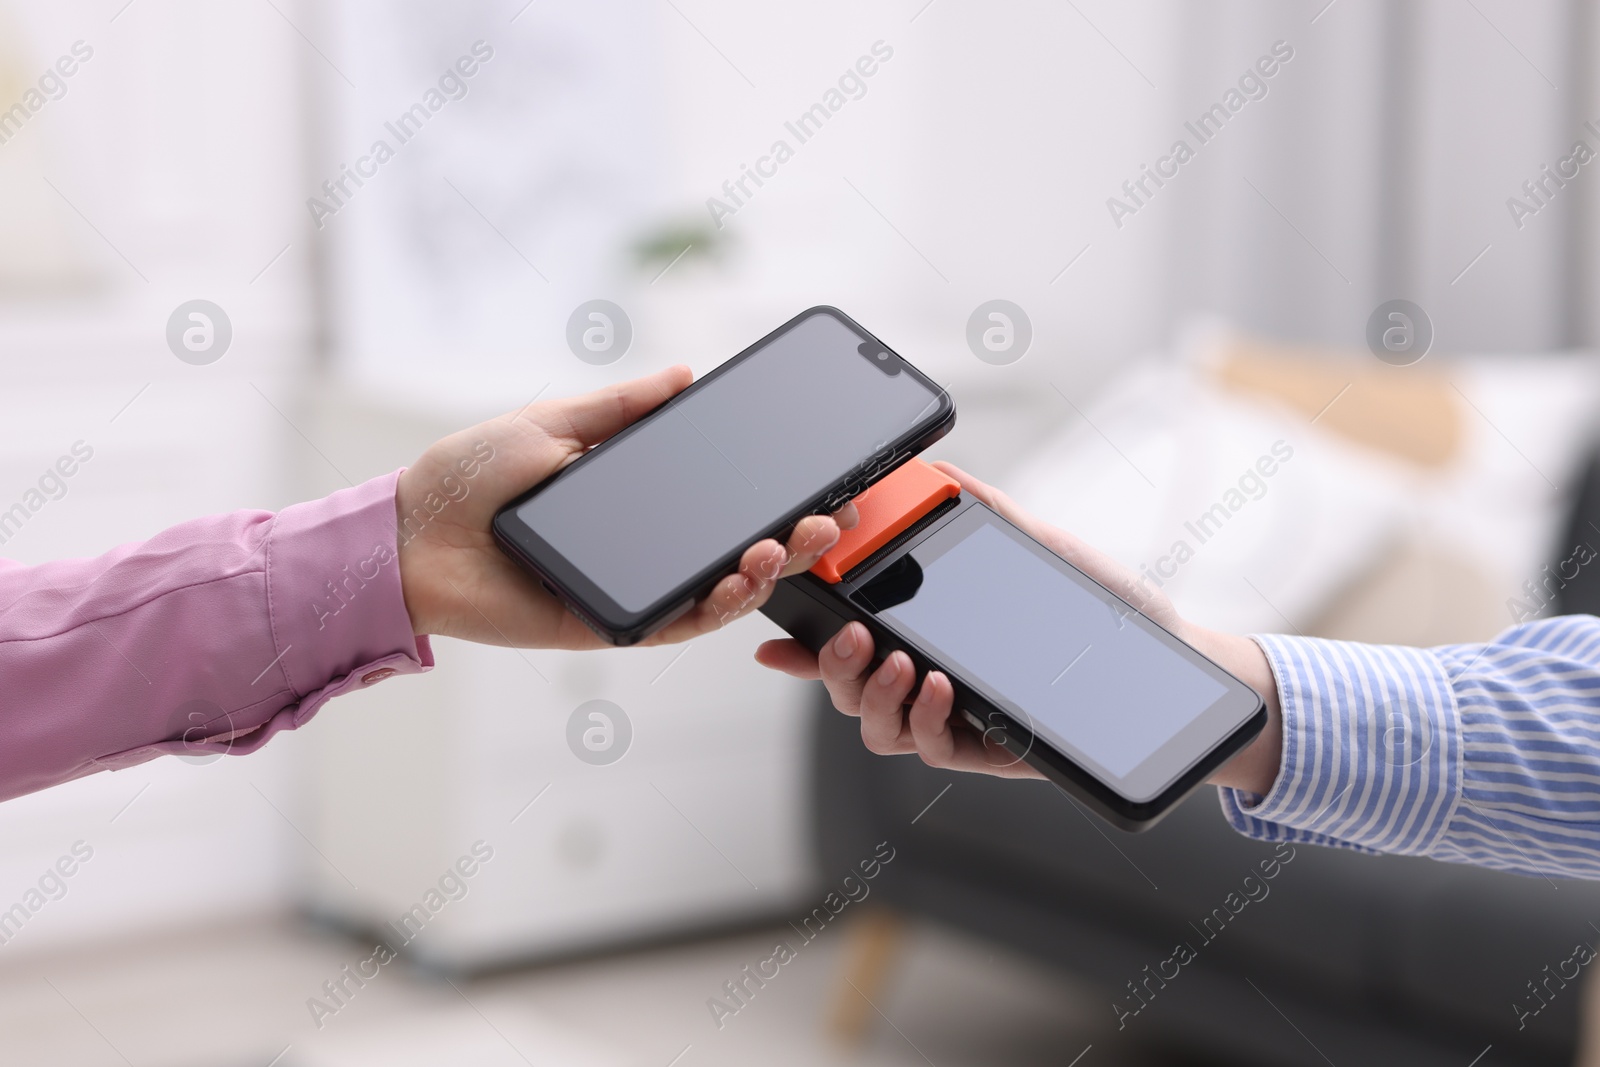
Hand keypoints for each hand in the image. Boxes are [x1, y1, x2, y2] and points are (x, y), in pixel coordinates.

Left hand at [396, 366, 857, 649]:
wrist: (406, 536)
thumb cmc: (466, 477)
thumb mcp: (552, 421)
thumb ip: (621, 407)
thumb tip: (684, 377)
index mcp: (632, 501)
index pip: (718, 500)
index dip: (771, 496)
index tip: (818, 481)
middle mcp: (639, 549)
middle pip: (732, 551)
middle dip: (789, 539)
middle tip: (826, 520)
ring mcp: (627, 589)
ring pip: (715, 593)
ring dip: (761, 572)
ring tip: (783, 542)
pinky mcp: (605, 625)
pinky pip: (673, 624)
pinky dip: (713, 606)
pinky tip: (737, 579)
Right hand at [754, 461, 1281, 792]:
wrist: (1167, 662)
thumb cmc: (1101, 608)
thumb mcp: (1037, 549)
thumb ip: (985, 514)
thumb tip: (941, 473)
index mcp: (927, 636)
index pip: (846, 641)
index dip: (801, 644)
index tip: (770, 635)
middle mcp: (928, 683)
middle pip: (846, 686)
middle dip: (829, 665)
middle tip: (847, 634)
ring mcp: (952, 721)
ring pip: (877, 726)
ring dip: (873, 693)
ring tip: (899, 661)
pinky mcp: (984, 750)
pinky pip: (931, 747)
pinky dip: (926, 717)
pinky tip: (942, 686)